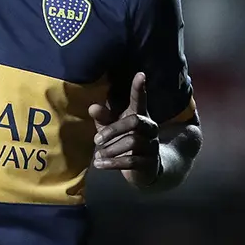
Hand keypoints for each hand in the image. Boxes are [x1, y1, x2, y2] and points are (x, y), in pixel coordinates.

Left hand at [88, 72, 160, 186]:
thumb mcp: (111, 128)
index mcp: (139, 115)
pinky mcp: (150, 163)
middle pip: (134, 121)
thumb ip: (103, 118)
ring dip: (111, 149)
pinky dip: (113, 163)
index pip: (140, 99)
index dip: (139, 88)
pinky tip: (99, 165)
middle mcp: (149, 128)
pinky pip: (132, 161)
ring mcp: (152, 145)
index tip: (141, 74)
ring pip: (133, 142)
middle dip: (113, 129)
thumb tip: (92, 107)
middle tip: (96, 140)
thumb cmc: (124, 141)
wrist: (144, 169)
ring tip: (97, 155)